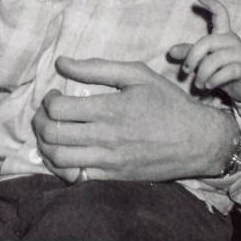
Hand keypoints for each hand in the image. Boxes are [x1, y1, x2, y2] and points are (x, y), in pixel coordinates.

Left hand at [32, 56, 235, 180]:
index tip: (56, 95)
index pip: (57, 109)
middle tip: (48, 113)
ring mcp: (110, 161)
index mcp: (110, 109)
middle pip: (51, 134)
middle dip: (40, 120)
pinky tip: (66, 151)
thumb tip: (61, 62)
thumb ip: (96, 68)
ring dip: (46, 144)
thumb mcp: (137, 75)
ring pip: (58, 159)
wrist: (200, 141)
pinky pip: (75, 177)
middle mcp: (106, 138)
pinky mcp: (114, 177)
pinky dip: (60, 165)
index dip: (48, 100)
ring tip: (54, 131)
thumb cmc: (168, 102)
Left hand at [168, 0, 240, 103]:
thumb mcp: (205, 59)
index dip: (212, 4)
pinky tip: (208, 86)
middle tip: (185, 70)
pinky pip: (224, 73)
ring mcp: (240, 54)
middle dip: (192, 57)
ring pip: (214, 60)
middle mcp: (232, 41)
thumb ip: (189, 53)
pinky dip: (212, 81)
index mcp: (223, 34)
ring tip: (198, 84)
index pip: (221, 14)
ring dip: (202, 74)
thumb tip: (170, 52)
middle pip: (207, 42)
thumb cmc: (223, 68)